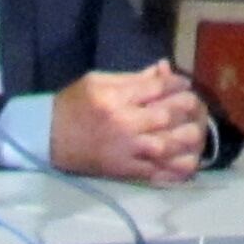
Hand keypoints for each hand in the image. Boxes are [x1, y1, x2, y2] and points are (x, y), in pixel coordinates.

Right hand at [50, 61, 213, 182]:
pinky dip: (174, 170)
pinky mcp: (124, 170)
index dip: (177, 83)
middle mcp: (123, 124)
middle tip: (194, 104)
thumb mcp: (97, 81)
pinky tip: (189, 162)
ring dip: (186, 138)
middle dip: (187, 107)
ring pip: (166, 145)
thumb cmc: (73, 104)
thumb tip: (162, 71)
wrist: (48, 138)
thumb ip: (132, 78)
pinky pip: (155, 172)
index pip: (157, 88)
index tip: (184, 83)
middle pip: (166, 115)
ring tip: (196, 130)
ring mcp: (125, 149)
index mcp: (116, 98)